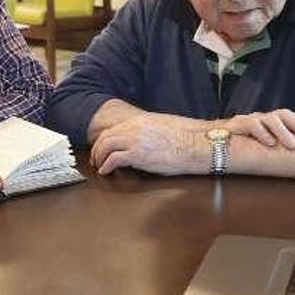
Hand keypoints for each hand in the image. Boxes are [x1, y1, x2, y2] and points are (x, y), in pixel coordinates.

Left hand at [90, 113, 204, 175]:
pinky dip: (106, 167)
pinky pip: (113, 160)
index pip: (114, 129)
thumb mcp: (165, 127)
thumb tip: (147, 139)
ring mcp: (134, 140)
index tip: (103, 149)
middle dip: (97, 150)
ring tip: (99, 167)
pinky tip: (106, 172)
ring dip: (99, 158)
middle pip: (105, 137)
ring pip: (104, 147)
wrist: (198, 143)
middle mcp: (134, 128)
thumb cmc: (188, 137)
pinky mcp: (137, 155)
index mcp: (141, 121)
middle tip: (96, 160)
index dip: (105, 140)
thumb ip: (150, 131)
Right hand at [224, 109, 294, 149]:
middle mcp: (260, 118)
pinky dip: (262, 133)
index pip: (289, 118)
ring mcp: (249, 119)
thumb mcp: (258, 145)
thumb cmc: (237, 145)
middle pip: (283, 114)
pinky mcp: (236, 124)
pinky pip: (251, 124)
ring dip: (284, 132)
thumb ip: (273, 147)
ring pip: (270, 119)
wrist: (209, 140)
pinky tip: (270, 143)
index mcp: (267, 121)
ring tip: (294, 145)